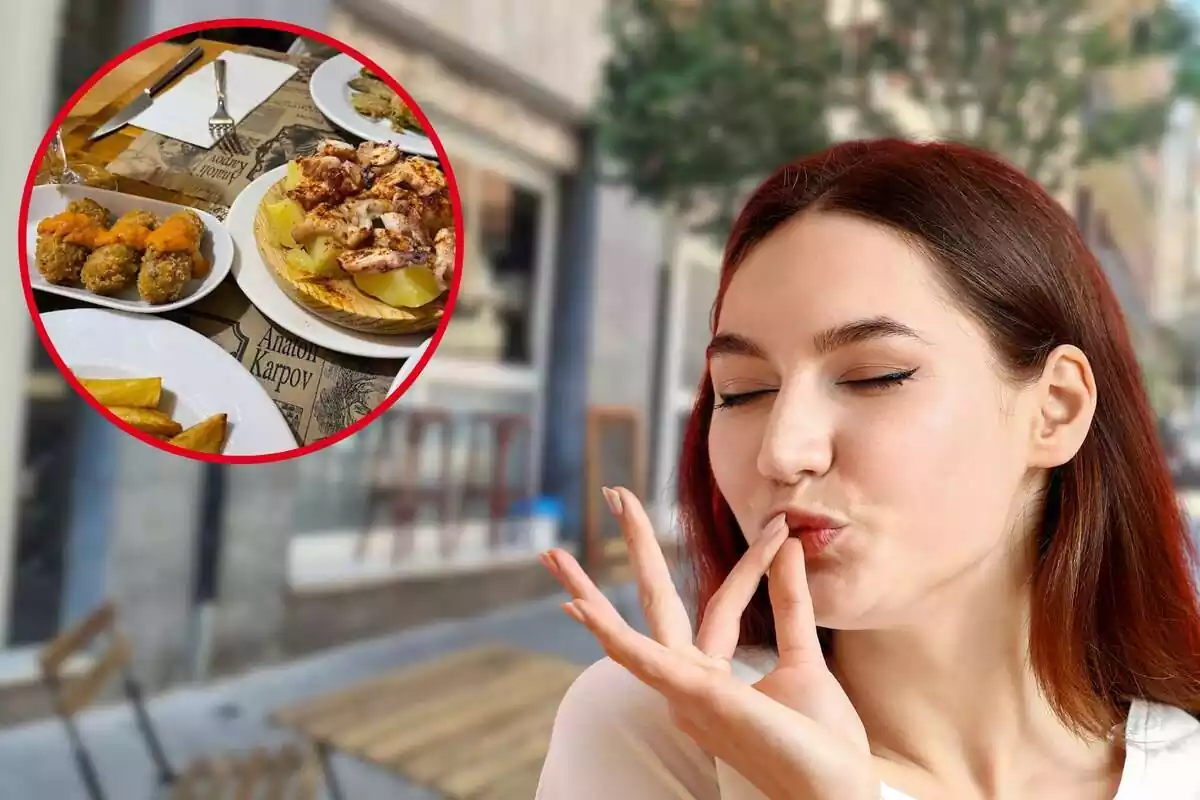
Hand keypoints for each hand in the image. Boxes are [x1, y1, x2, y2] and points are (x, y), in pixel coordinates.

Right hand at [540, 486, 877, 799]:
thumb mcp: (805, 659)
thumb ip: (790, 602)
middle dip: (636, 545)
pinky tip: (576, 606)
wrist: (833, 790)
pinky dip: (604, 630)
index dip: (751, 561)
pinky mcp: (688, 693)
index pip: (724, 602)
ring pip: (626, 630)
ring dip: (586, 590)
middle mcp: (691, 680)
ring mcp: (684, 689)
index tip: (775, 526)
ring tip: (555, 555)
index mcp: (718, 674)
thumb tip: (788, 542)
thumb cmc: (818, 743)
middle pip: (657, 601)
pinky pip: (636, 657)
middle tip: (616, 494)